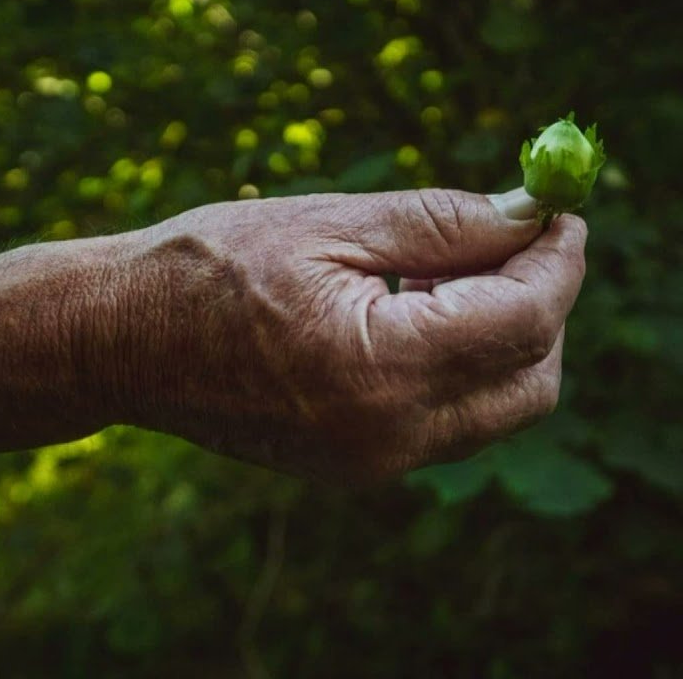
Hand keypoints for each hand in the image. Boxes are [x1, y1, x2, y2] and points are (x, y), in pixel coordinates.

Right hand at [90, 189, 587, 483]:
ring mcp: (373, 465)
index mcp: (380, 369)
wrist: (120, 342)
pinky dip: (460, 365)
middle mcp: (388, 437)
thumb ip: (447, 223)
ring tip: (444, 268)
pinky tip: (414, 310)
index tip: (563, 212)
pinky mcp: (358, 469)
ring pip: (498, 408)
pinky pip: (450, 422)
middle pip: (531, 381)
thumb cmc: (209, 267)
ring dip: (503, 336)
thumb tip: (536, 214)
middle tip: (511, 238)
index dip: (559, 262)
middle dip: (543, 305)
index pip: (525, 322)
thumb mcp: (331, 223)